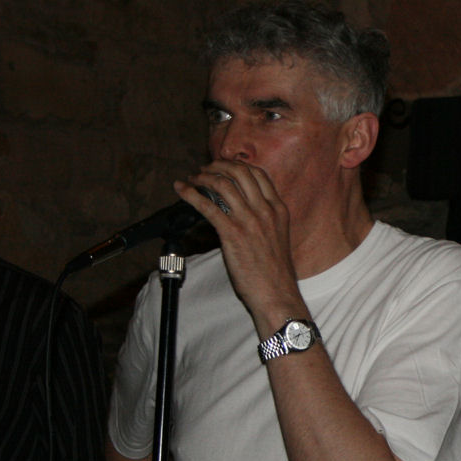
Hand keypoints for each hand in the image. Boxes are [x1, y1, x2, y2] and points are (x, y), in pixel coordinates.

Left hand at [175, 161, 301, 326]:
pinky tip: (181, 190)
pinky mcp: (232, 233)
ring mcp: (249, 220)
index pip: (258, 175)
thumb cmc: (276, 273)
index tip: (223, 167)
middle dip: (218, 166)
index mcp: (278, 210)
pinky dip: (191, 194)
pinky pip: (208, 206)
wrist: (277, 294)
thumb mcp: (278, 238)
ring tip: (192, 179)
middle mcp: (266, 210)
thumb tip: (244, 212)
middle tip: (204, 170)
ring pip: (223, 184)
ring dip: (203, 177)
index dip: (237, 165)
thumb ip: (265, 220)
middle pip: (240, 172)